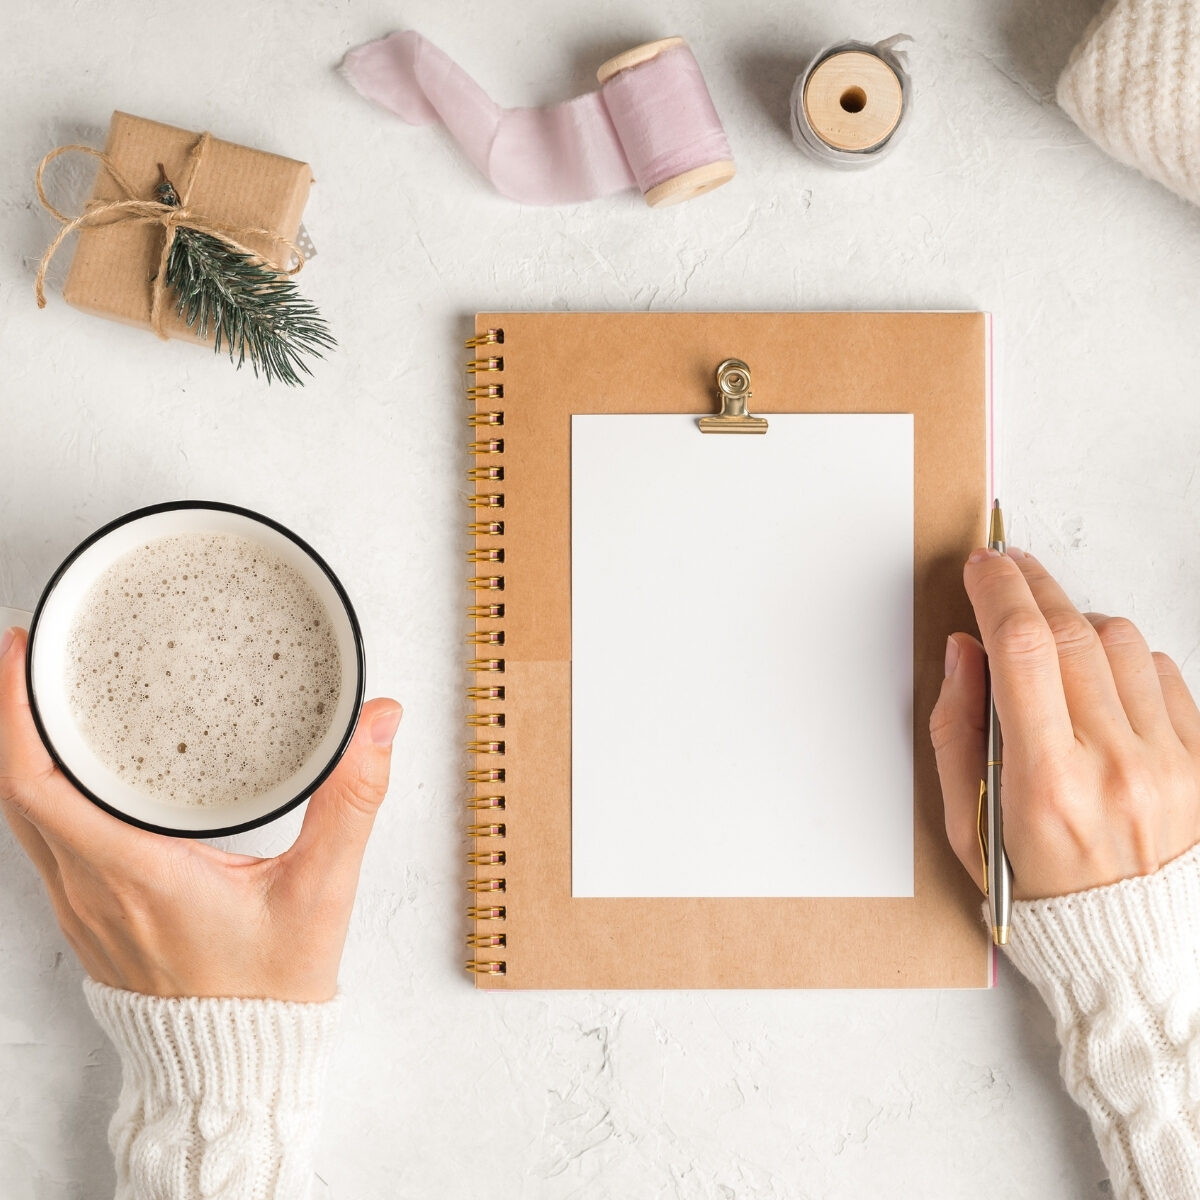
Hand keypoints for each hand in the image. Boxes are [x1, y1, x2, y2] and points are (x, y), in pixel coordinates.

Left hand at [0, 626, 401, 1000]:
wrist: (235, 1063)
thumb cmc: (270, 986)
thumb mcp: (321, 890)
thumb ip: (350, 800)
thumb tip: (377, 725)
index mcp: (134, 874)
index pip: (38, 784)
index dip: (14, 712)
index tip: (24, 653)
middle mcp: (90, 888)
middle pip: (13, 789)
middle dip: (9, 713)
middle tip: (33, 651)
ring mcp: (80, 906)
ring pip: (21, 816)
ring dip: (19, 751)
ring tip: (41, 694)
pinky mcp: (88, 915)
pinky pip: (40, 840)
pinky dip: (38, 789)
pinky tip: (69, 767)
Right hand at [930, 548, 1199, 899]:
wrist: (1133, 947)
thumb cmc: (1040, 890)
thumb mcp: (967, 826)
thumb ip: (956, 732)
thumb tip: (964, 652)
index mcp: (1046, 784)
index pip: (1021, 651)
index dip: (997, 592)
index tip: (980, 568)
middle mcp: (1115, 765)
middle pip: (1069, 631)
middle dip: (1030, 584)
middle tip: (1007, 568)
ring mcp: (1168, 761)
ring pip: (1120, 640)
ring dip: (1076, 622)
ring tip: (1050, 641)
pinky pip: (1163, 672)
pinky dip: (1124, 659)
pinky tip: (1098, 681)